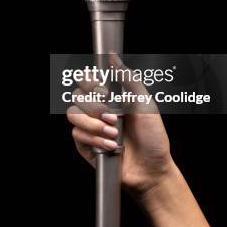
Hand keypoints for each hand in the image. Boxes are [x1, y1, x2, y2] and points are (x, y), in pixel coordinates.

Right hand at [67, 55, 171, 198]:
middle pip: (77, 96)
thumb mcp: (145, 104)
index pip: (88, 81)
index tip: (101, 90)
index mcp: (111, 98)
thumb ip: (128, 79)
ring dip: (94, 124)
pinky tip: (111, 145)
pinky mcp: (86, 145)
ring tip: (114, 133)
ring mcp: (91, 128)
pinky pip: (77, 135)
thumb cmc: (153, 137)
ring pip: (73, 115)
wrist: (152, 169)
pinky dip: (95, 139)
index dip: (89, 82)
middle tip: (112, 115)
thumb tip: (114, 57)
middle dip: (95, 106)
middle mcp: (98, 111)